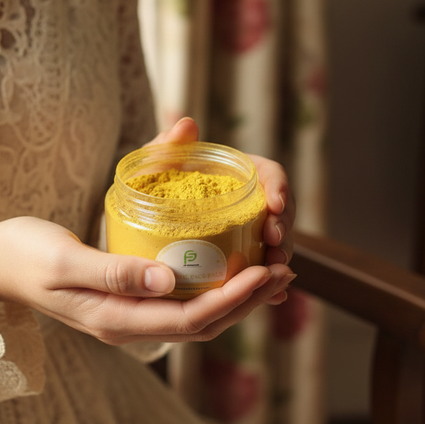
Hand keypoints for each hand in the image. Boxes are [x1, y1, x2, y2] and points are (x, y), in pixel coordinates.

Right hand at [0, 118, 294, 345]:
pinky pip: (184, 302)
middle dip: (246, 301)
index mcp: (117, 318)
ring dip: (237, 297)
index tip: (263, 273)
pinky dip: (214, 290)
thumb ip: (113, 272)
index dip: (231, 299)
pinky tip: (230, 271)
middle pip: (203, 322)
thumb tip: (166, 279)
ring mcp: (132, 314)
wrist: (0, 263)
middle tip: (282, 273)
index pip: (189, 318)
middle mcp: (130, 323)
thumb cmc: (27, 256)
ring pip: (198, 315)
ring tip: (270, 274)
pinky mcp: (132, 299)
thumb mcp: (65, 261)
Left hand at [148, 117, 295, 305]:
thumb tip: (187, 125)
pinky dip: (267, 284)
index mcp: (235, 175)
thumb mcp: (153, 168)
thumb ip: (167, 147)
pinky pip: (260, 269)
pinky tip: (273, 299)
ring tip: (275, 273)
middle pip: (280, 212)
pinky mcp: (239, 256)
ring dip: (280, 257)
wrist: (140, 222)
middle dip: (284, 228)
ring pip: (275, 243)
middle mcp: (246, 202)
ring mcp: (245, 230)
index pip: (269, 174)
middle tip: (274, 244)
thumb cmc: (148, 190)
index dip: (279, 187)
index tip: (274, 203)